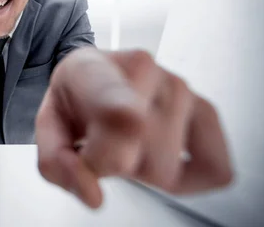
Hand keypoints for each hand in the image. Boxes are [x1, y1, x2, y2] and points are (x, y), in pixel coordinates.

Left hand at [35, 48, 232, 207]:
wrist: (94, 73)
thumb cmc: (75, 98)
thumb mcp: (48, 127)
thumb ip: (55, 162)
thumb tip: (92, 192)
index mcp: (92, 70)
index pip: (114, 100)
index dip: (122, 116)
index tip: (131, 120)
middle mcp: (144, 72)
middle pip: (128, 160)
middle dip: (106, 164)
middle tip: (99, 141)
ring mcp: (180, 89)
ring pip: (166, 173)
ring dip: (141, 169)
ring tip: (127, 141)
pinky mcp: (206, 112)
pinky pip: (215, 169)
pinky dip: (191, 179)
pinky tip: (161, 156)